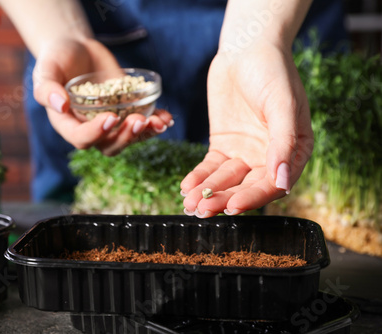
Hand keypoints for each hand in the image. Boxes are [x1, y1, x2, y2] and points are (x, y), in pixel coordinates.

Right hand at [33, 38, 172, 155]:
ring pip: (128, 139)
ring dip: (145, 134)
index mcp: (68, 124)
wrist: (76, 48)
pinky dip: (155, 122)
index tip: (111, 118)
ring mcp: (110, 121)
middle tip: (139, 120)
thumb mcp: (46, 69)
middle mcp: (90, 128)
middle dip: (126, 137)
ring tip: (159, 122)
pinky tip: (166, 117)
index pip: (81, 139)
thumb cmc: (56, 59)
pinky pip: (142, 124)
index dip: (97, 134)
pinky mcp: (126, 110)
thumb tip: (61, 106)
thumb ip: (47, 88)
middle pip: (109, 146)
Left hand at [181, 42, 313, 216]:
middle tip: (202, 211)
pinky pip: (210, 167)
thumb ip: (283, 143)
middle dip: (223, 199)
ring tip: (188, 203)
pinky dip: (198, 177)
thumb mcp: (283, 105)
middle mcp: (269, 157)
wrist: (246, 49)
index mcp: (293, 151)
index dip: (253, 198)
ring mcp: (245, 152)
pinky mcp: (223, 144)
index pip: (273, 185)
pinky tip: (186, 186)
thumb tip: (283, 181)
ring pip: (225, 180)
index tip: (232, 207)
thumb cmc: (273, 72)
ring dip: (207, 192)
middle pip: (245, 187)